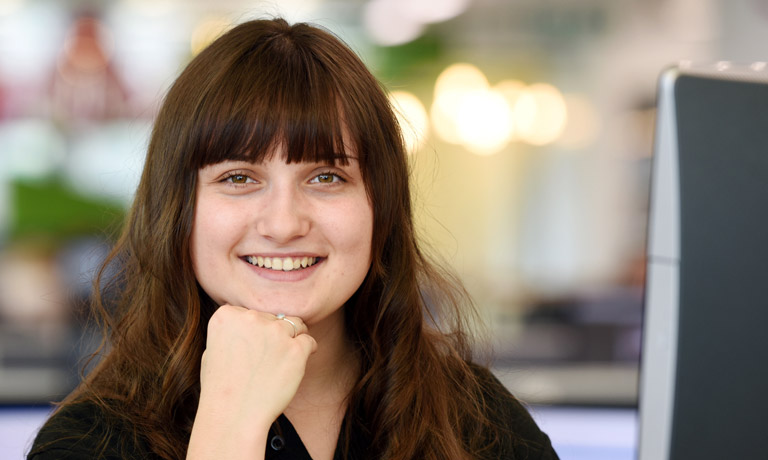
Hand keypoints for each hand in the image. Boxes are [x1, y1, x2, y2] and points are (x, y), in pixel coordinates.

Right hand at [188, 305, 316, 458]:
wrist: (233, 417)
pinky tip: (295, 366)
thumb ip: (232, 331)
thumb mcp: (212, 351)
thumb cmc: (221, 389)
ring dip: (293, 339)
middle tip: (266, 362)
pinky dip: (306, 352)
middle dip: (273, 336)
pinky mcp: (295, 349)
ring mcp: (275, 332)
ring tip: (281, 362)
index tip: (250, 351)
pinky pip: (309, 341)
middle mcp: (251, 318)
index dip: (254, 332)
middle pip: (274, 317)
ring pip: (295, 324)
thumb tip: (251, 320)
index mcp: (226, 315)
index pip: (251, 313)